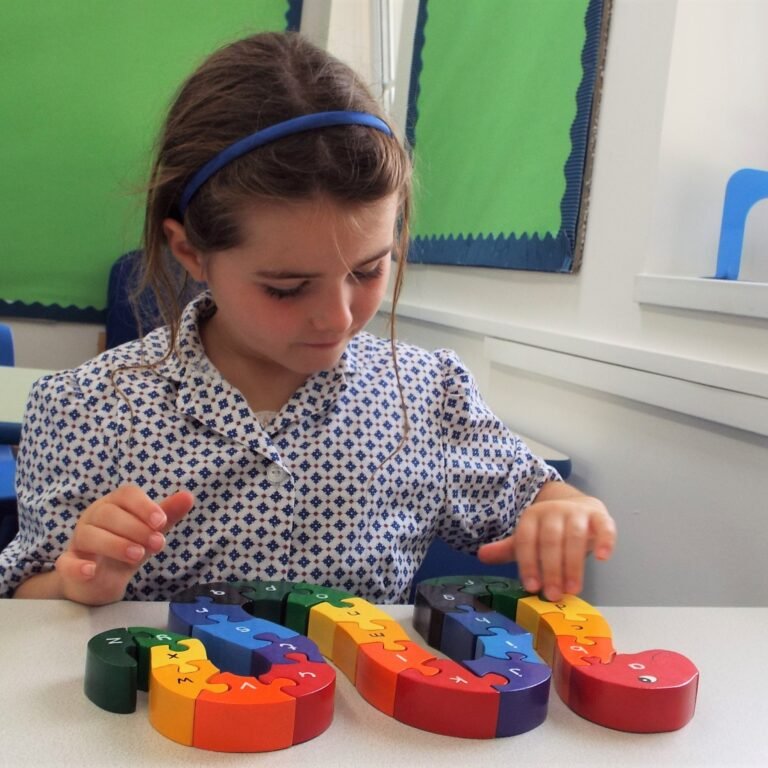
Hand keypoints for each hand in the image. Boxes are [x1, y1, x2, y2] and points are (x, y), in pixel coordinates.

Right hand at [53, 485, 193, 604]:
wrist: (100, 579)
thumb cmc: (126, 546)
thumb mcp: (149, 531)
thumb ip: (167, 514)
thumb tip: (189, 496)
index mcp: (114, 504)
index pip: (126, 494)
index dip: (144, 506)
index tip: (162, 522)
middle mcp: (93, 517)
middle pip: (109, 514)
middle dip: (136, 528)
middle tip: (158, 544)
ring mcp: (78, 540)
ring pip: (90, 535)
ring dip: (115, 544)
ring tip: (138, 556)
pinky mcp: (68, 564)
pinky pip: (66, 562)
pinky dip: (77, 566)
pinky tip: (91, 570)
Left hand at [477, 482, 615, 601]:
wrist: (578, 506)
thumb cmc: (549, 530)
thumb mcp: (527, 539)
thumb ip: (507, 549)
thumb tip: (481, 556)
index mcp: (531, 516)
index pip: (525, 540)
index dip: (527, 563)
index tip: (532, 587)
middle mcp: (553, 511)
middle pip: (549, 540)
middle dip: (551, 569)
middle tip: (553, 595)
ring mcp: (577, 513)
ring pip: (574, 536)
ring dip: (573, 564)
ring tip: (573, 590)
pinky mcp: (599, 516)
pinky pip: (604, 526)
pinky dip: (604, 540)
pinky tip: (602, 558)